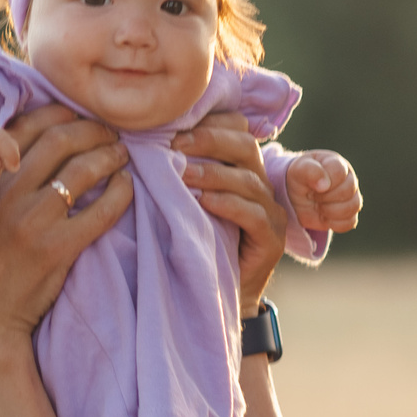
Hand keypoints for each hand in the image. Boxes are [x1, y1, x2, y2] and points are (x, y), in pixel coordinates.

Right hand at [0, 106, 132, 351]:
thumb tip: (12, 149)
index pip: (25, 128)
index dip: (57, 112)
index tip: (75, 113)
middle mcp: (7, 195)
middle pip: (60, 139)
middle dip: (91, 129)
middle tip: (108, 132)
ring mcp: (33, 222)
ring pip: (83, 169)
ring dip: (109, 155)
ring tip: (120, 154)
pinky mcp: (58, 249)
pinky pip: (101, 211)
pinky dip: (120, 193)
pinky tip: (127, 187)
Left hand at [172, 113, 290, 310]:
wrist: (216, 293)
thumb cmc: (197, 241)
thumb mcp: (188, 201)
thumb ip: (180, 171)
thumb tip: (145, 141)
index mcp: (243, 168)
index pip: (236, 130)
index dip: (208, 123)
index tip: (172, 124)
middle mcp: (261, 184)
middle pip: (244, 147)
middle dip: (208, 140)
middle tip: (174, 145)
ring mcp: (271, 212)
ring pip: (247, 181)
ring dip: (212, 174)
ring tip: (182, 174)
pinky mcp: (272, 239)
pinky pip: (254, 215)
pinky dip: (228, 205)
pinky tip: (205, 202)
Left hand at [286, 150, 361, 233]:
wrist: (294, 195)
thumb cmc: (299, 177)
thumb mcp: (298, 170)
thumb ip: (310, 171)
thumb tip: (324, 185)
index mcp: (337, 164)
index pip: (339, 172)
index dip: (325, 182)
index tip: (311, 186)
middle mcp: (348, 179)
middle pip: (348, 191)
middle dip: (325, 198)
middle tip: (312, 196)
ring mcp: (351, 197)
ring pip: (353, 207)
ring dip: (330, 211)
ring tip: (317, 206)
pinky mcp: (349, 215)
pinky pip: (350, 223)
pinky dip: (334, 223)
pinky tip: (323, 217)